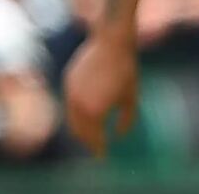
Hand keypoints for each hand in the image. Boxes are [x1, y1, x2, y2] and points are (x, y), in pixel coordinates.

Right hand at [63, 35, 138, 155]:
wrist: (111, 42)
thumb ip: (127, 119)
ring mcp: (69, 92)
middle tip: (96, 147)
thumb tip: (118, 136)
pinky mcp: (67, 81)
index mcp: (93, 111)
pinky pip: (69, 103)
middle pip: (78, 131)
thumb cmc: (126, 70)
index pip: (93, 138)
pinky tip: (85, 112)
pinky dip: (76, 112)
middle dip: (86, 140)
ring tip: (90, 132)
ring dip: (79, 127)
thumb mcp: (131, 96)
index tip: (103, 155)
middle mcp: (76, 105)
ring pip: (70, 117)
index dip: (98, 148)